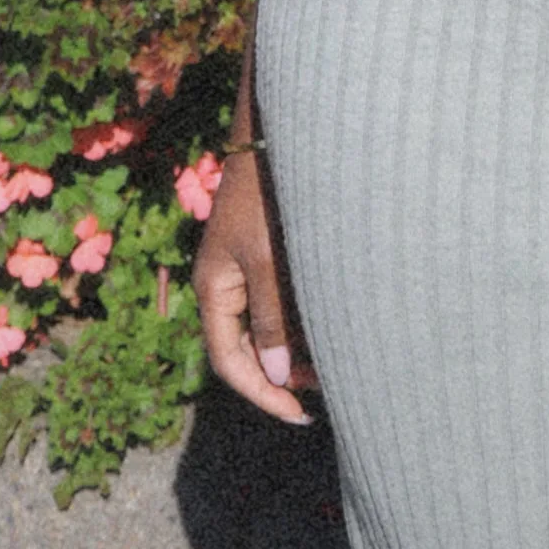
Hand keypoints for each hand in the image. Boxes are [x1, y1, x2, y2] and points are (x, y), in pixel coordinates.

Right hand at [193, 151, 316, 424]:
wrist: (276, 134)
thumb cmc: (265, 193)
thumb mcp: (266, 259)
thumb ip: (270, 318)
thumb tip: (278, 376)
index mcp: (213, 289)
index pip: (230, 362)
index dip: (262, 394)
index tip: (299, 414)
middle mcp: (226, 285)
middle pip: (246, 351)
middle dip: (281, 377)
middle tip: (324, 395)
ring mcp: (246, 270)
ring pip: (266, 329)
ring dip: (295, 351)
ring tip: (334, 367)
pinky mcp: (268, 255)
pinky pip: (280, 304)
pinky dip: (301, 323)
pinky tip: (331, 330)